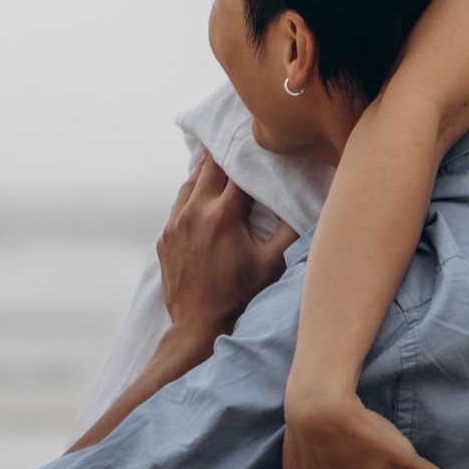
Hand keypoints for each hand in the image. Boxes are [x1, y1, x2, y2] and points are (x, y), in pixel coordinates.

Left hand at [158, 155, 297, 340]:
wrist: (198, 327)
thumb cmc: (240, 296)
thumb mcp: (274, 263)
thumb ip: (291, 229)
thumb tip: (303, 201)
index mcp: (223, 213)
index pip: (236, 167)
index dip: (248, 153)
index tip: (257, 141)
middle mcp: (194, 212)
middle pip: (209, 167)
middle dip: (224, 155)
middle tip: (237, 143)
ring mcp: (174, 225)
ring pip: (189, 183)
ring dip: (206, 172)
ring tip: (220, 163)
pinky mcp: (164, 238)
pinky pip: (178, 205)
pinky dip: (192, 195)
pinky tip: (202, 197)